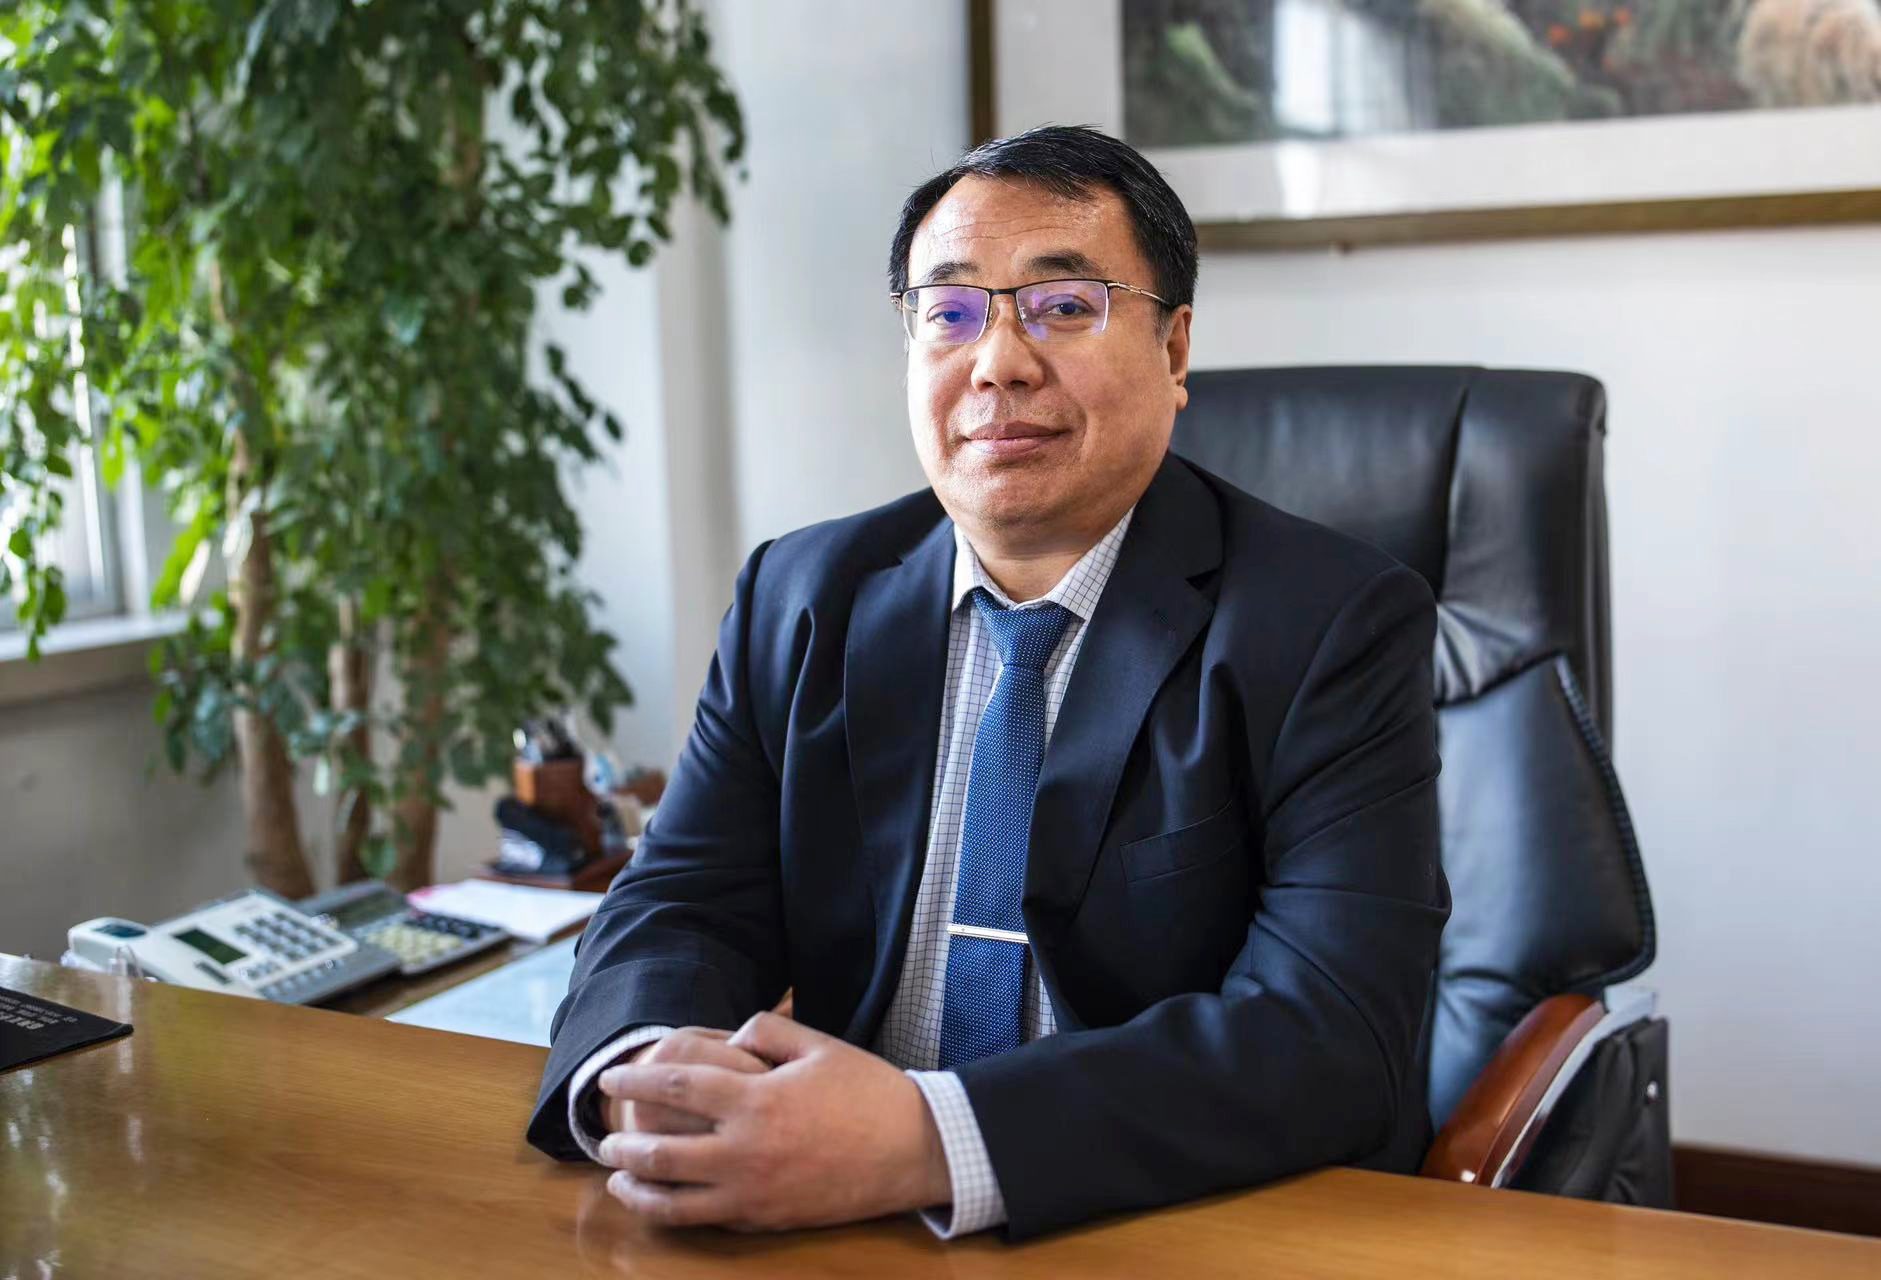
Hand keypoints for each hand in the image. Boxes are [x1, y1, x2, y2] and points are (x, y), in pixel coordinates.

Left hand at [594, 1011, 952, 1230]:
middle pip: (660, 1150)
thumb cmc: (868, 1091)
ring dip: (638, 1190)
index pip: (675, 1086)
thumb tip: (731, 1035)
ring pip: (675, 1200)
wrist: (914, 1149)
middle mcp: (745, 1150)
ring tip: (618, 1179)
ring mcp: (754, 1193)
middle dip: (622, 1144)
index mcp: (756, 1099)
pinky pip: (710, 1220)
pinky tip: (667, 1203)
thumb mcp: (819, 1044)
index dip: (634, 1080)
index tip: (607, 1078)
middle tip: (601, 1137)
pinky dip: (679, 1212)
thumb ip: (767, 1029)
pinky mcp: (767, 1220)